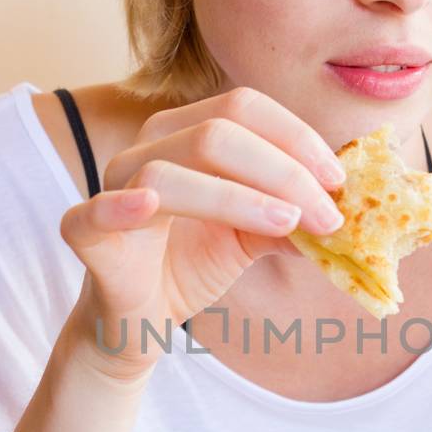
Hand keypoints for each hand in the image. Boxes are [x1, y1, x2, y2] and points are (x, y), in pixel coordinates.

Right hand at [58, 86, 345, 381]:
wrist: (138, 323)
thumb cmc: (190, 265)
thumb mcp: (252, 239)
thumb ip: (290, 219)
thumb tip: (345, 211)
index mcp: (187, 134)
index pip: (245, 108)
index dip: (297, 138)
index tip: (340, 181)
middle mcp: (147, 148)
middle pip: (216, 133)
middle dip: (283, 172)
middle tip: (329, 215)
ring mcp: (112, 187)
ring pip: (169, 172)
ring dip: (237, 198)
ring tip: (287, 225)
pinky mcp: (85, 234)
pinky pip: (92, 214)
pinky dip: (119, 207)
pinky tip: (149, 207)